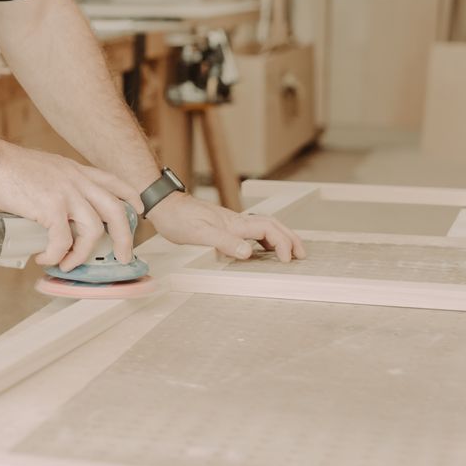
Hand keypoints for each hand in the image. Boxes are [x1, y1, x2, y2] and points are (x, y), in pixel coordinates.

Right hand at [0, 139, 139, 270]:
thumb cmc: (9, 166)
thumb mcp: (46, 169)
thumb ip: (59, 185)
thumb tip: (57, 211)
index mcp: (76, 171)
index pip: (114, 182)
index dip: (131, 198)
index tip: (137, 212)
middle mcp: (77, 181)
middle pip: (116, 210)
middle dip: (125, 237)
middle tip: (123, 255)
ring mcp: (66, 194)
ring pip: (93, 230)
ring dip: (83, 254)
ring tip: (69, 264)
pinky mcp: (50, 207)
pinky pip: (63, 241)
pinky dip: (56, 256)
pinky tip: (45, 258)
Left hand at [146, 192, 304, 262]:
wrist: (164, 205)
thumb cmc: (178, 219)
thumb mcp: (200, 233)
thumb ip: (225, 242)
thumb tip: (248, 253)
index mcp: (234, 223)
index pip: (267, 229)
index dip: (282, 243)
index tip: (288, 259)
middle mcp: (236, 221)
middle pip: (271, 225)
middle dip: (289, 238)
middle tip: (302, 254)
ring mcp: (230, 222)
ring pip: (262, 228)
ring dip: (278, 239)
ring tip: (288, 253)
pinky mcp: (222, 225)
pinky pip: (249, 232)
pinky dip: (261, 240)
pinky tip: (258, 250)